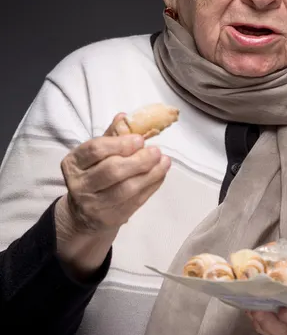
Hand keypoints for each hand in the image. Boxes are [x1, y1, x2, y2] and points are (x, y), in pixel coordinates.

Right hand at [55, 113, 170, 275]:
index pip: (95, 150)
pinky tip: (161, 174)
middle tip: (156, 151)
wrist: (84, 214)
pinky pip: (136, 201)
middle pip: (111, 171)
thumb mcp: (96, 154)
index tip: (140, 139)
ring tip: (164, 161)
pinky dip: (152, 186)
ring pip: (126, 189)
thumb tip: (125, 116)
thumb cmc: (93, 174)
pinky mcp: (111, 218)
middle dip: (138, 160)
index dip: (120, 143)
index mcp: (73, 163)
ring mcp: (94, 205)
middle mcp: (80, 185)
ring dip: (150, 174)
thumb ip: (111, 135)